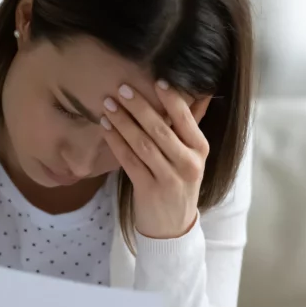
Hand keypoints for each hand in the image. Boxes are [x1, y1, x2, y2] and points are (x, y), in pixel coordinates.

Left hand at [100, 80, 211, 239]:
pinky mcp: (149, 190)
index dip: (172, 99)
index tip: (157, 79)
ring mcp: (169, 178)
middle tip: (122, 88)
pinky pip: (129, 161)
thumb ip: (188, 127)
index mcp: (200, 149)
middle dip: (139, 107)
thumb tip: (195, 92)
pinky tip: (105, 128)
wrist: (173, 227)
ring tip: (108, 105)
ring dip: (123, 122)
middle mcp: (188, 163)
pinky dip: (116, 142)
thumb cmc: (179, 183)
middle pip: (160, 129)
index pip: (186, 119)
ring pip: (142, 144)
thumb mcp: (191, 156)